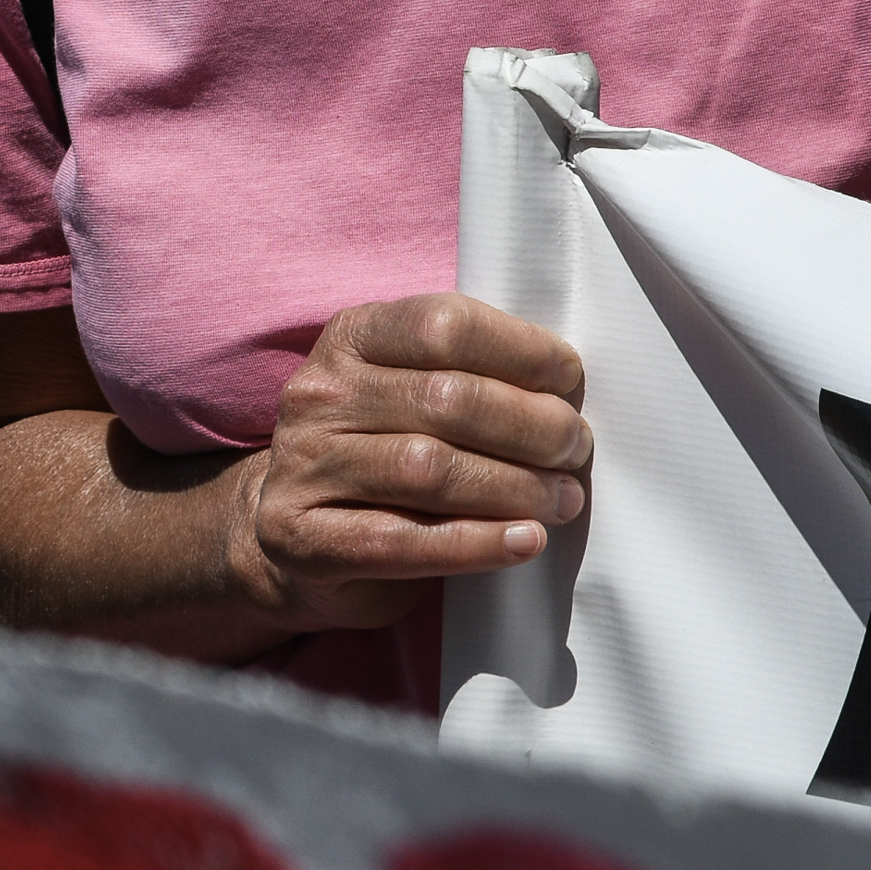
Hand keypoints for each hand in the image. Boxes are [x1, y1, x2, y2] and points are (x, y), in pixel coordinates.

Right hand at [213, 293, 589, 629]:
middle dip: (532, 427)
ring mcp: (302, 465)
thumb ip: (473, 376)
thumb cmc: (384, 456)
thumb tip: (567, 387)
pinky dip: (477, 544)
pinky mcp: (300, 538)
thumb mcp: (413, 393)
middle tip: (575, 451)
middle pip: (445, 399)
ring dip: (515, 487)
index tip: (570, 382)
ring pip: (428, 470)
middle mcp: (318, 394)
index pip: (443, 324)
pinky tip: (525, 541)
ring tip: (562, 500)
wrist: (295, 534)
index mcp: (351, 338)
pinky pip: (402, 542)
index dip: (521, 350)